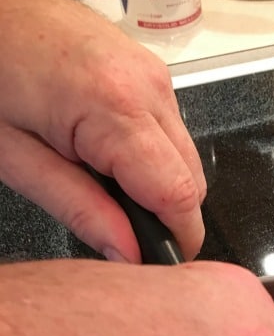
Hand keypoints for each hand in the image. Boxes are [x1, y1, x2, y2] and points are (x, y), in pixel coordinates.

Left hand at [0, 0, 204, 261]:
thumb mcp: (16, 156)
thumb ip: (78, 209)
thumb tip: (126, 252)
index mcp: (115, 108)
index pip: (178, 195)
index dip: (177, 239)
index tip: (163, 262)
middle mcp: (147, 87)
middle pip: (193, 181)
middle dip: (169, 215)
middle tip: (124, 230)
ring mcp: (154, 76)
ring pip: (187, 159)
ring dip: (160, 185)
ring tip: (106, 184)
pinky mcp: (152, 73)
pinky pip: (173, 134)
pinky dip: (154, 158)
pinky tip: (112, 157)